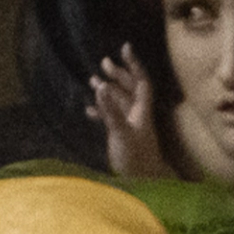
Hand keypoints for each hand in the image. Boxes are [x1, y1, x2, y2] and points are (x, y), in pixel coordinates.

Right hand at [87, 43, 164, 176]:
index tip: (125, 48)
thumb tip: (101, 87)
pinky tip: (89, 111)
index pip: (140, 81)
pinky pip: (110, 119)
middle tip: (103, 62)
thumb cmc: (136, 160)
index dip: (133, 64)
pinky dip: (100, 113)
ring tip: (92, 81)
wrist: (144, 185)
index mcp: (141, 110)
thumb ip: (111, 111)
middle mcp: (137, 115)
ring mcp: (129, 126)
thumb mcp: (122, 133)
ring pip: (118, 103)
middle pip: (129, 89)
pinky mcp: (121, 138)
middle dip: (117, 74)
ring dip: (107, 92)